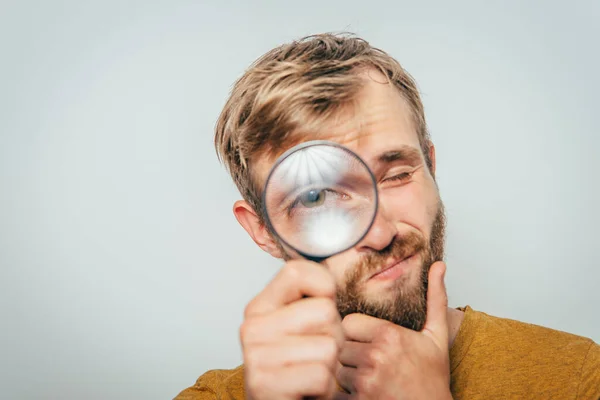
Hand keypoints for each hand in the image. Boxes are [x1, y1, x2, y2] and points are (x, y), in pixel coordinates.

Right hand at [240, 260, 343, 399]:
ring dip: (330, 365)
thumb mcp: (297, 326)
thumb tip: (330, 278)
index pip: (297, 270)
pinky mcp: (264, 385)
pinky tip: (307, 390)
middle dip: (333, 335)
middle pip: (325, 311)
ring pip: (328, 345)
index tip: (322, 307)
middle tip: (315, 354)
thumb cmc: (296, 369)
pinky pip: (321, 376)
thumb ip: (308, 300)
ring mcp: (256, 356)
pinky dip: (324, 388)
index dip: (324, 286)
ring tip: (310, 372)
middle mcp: (252, 327)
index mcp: (259, 307)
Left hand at [336, 261, 451, 399]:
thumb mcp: (436, 336)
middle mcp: (375, 356)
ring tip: (366, 377)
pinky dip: (345, 394)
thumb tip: (439, 265)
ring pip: (336, 368)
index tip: (366, 341)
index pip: (347, 323)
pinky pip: (336, 391)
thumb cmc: (433, 377)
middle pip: (339, 345)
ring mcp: (366, 382)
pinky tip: (363, 392)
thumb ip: (435, 298)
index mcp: (389, 335)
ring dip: (347, 374)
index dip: (354, 333)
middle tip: (366, 361)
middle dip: (349, 353)